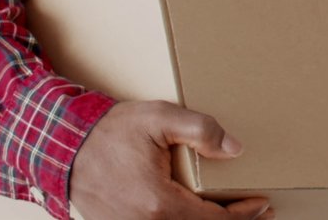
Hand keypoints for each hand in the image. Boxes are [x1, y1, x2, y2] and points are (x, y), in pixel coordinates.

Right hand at [68, 101, 270, 219]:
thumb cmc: (112, 131)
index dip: (243, 216)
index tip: (263, 205)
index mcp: (160, 203)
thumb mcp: (160, 117)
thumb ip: (201, 130)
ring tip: (233, 218)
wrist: (64, 145)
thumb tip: (236, 149)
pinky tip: (197, 217)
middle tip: (260, 216)